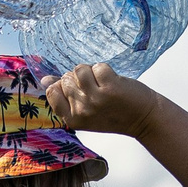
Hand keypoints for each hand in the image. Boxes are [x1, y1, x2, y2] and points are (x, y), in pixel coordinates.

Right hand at [41, 63, 162, 137]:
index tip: (80, 91)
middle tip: (97, 90)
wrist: (143, 119)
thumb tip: (44, 80)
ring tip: (103, 84)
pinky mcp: (110, 87)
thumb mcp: (85, 112)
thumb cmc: (113, 114)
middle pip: (66, 78)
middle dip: (80, 78)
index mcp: (72, 120)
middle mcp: (82, 111)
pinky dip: (106, 70)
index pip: (52, 92)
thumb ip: (64, 97)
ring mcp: (95, 99)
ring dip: (92, 72)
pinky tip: (113, 81)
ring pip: (79, 69)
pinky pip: (97, 66)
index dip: (65, 85)